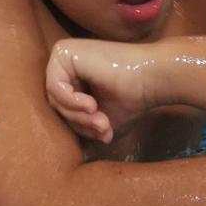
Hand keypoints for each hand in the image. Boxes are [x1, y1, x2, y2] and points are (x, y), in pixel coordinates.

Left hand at [45, 38, 159, 144]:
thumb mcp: (102, 122)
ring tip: (101, 121)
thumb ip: (85, 130)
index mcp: (71, 77)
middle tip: (103, 130)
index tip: (104, 135)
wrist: (151, 78)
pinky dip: (72, 102)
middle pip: (56, 104)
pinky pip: (54, 86)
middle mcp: (63, 63)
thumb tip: (78, 153)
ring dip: (78, 117)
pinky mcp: (63, 52)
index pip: (62, 109)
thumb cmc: (131, 100)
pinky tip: (92, 105)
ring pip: (54, 98)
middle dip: (79, 123)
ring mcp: (61, 55)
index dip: (81, 127)